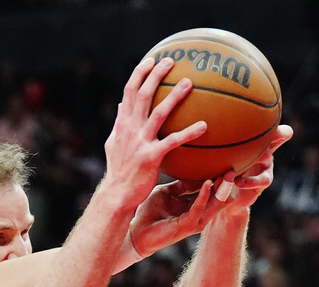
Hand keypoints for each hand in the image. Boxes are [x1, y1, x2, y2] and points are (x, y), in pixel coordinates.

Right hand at [103, 57, 208, 205]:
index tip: (152, 59)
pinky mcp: (150, 157)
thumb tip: (121, 104)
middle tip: (172, 61)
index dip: (140, 74)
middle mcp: (129, 130)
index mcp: (122, 124)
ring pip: (158, 114)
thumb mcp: (113, 144)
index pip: (129, 92)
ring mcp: (139, 143)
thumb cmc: (119, 170)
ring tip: (189, 83)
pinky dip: (189, 132)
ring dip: (174, 97)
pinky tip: (205, 126)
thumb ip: (119, 123)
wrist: (117, 194)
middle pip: (142, 96)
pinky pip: (173, 141)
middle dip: (156, 76)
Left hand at [127, 125, 293, 255]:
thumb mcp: (169, 192)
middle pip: (222, 196)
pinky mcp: (186, 226)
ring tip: (229, 172)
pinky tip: (207, 182)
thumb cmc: (150, 212)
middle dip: (232, 183)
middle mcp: (200, 213)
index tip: (237, 160)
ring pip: (215, 203)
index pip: (216, 189)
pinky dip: (204, 195)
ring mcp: (195, 221)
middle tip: (240, 165)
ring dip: (222, 188)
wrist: (135, 233)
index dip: (226, 176)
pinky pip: (198, 208)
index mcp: (197, 205)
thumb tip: (195, 164)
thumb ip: (183, 182)